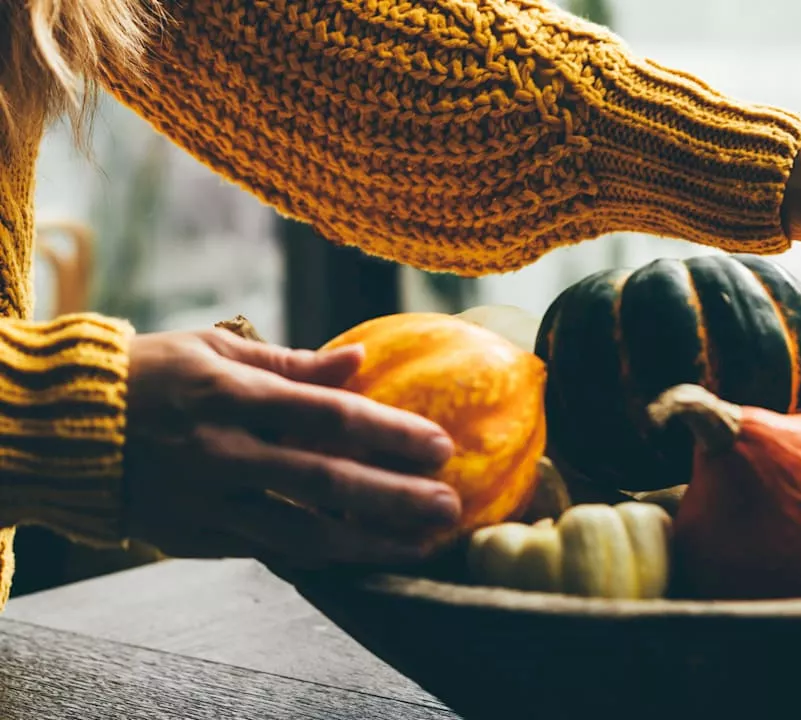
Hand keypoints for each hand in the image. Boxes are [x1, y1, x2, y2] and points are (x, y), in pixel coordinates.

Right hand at [123, 328, 460, 566]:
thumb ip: (293, 363)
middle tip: (449, 507)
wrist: (65, 431)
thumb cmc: (152, 376)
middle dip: (393, 497)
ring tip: (421, 545)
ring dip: (368, 541)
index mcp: (231, 394)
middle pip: (324, 481)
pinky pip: (271, 551)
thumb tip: (359, 360)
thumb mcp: (215, 349)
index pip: (325, 416)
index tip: (439, 446)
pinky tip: (364, 557)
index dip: (386, 433)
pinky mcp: (198, 536)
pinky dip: (320, 558)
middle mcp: (224, 452)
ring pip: (302, 532)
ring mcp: (210, 501)